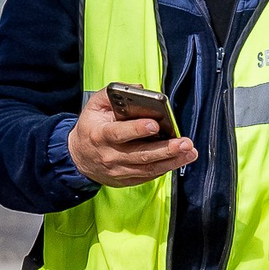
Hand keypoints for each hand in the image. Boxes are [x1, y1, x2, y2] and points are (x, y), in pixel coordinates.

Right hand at [68, 89, 197, 187]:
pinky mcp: (126, 180)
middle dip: (166, 149)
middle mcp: (110, 155)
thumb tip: (139, 90)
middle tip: (185, 143)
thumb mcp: (94, 107)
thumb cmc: (90, 129)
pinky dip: (166, 168)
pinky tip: (179, 160)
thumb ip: (112, 94)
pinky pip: (149, 175)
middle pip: (141, 154)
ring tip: (190, 152)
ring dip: (172, 161)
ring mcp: (119, 170)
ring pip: (149, 168)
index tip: (155, 125)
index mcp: (100, 135)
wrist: (78, 158)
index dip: (137, 129)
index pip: (120, 133)